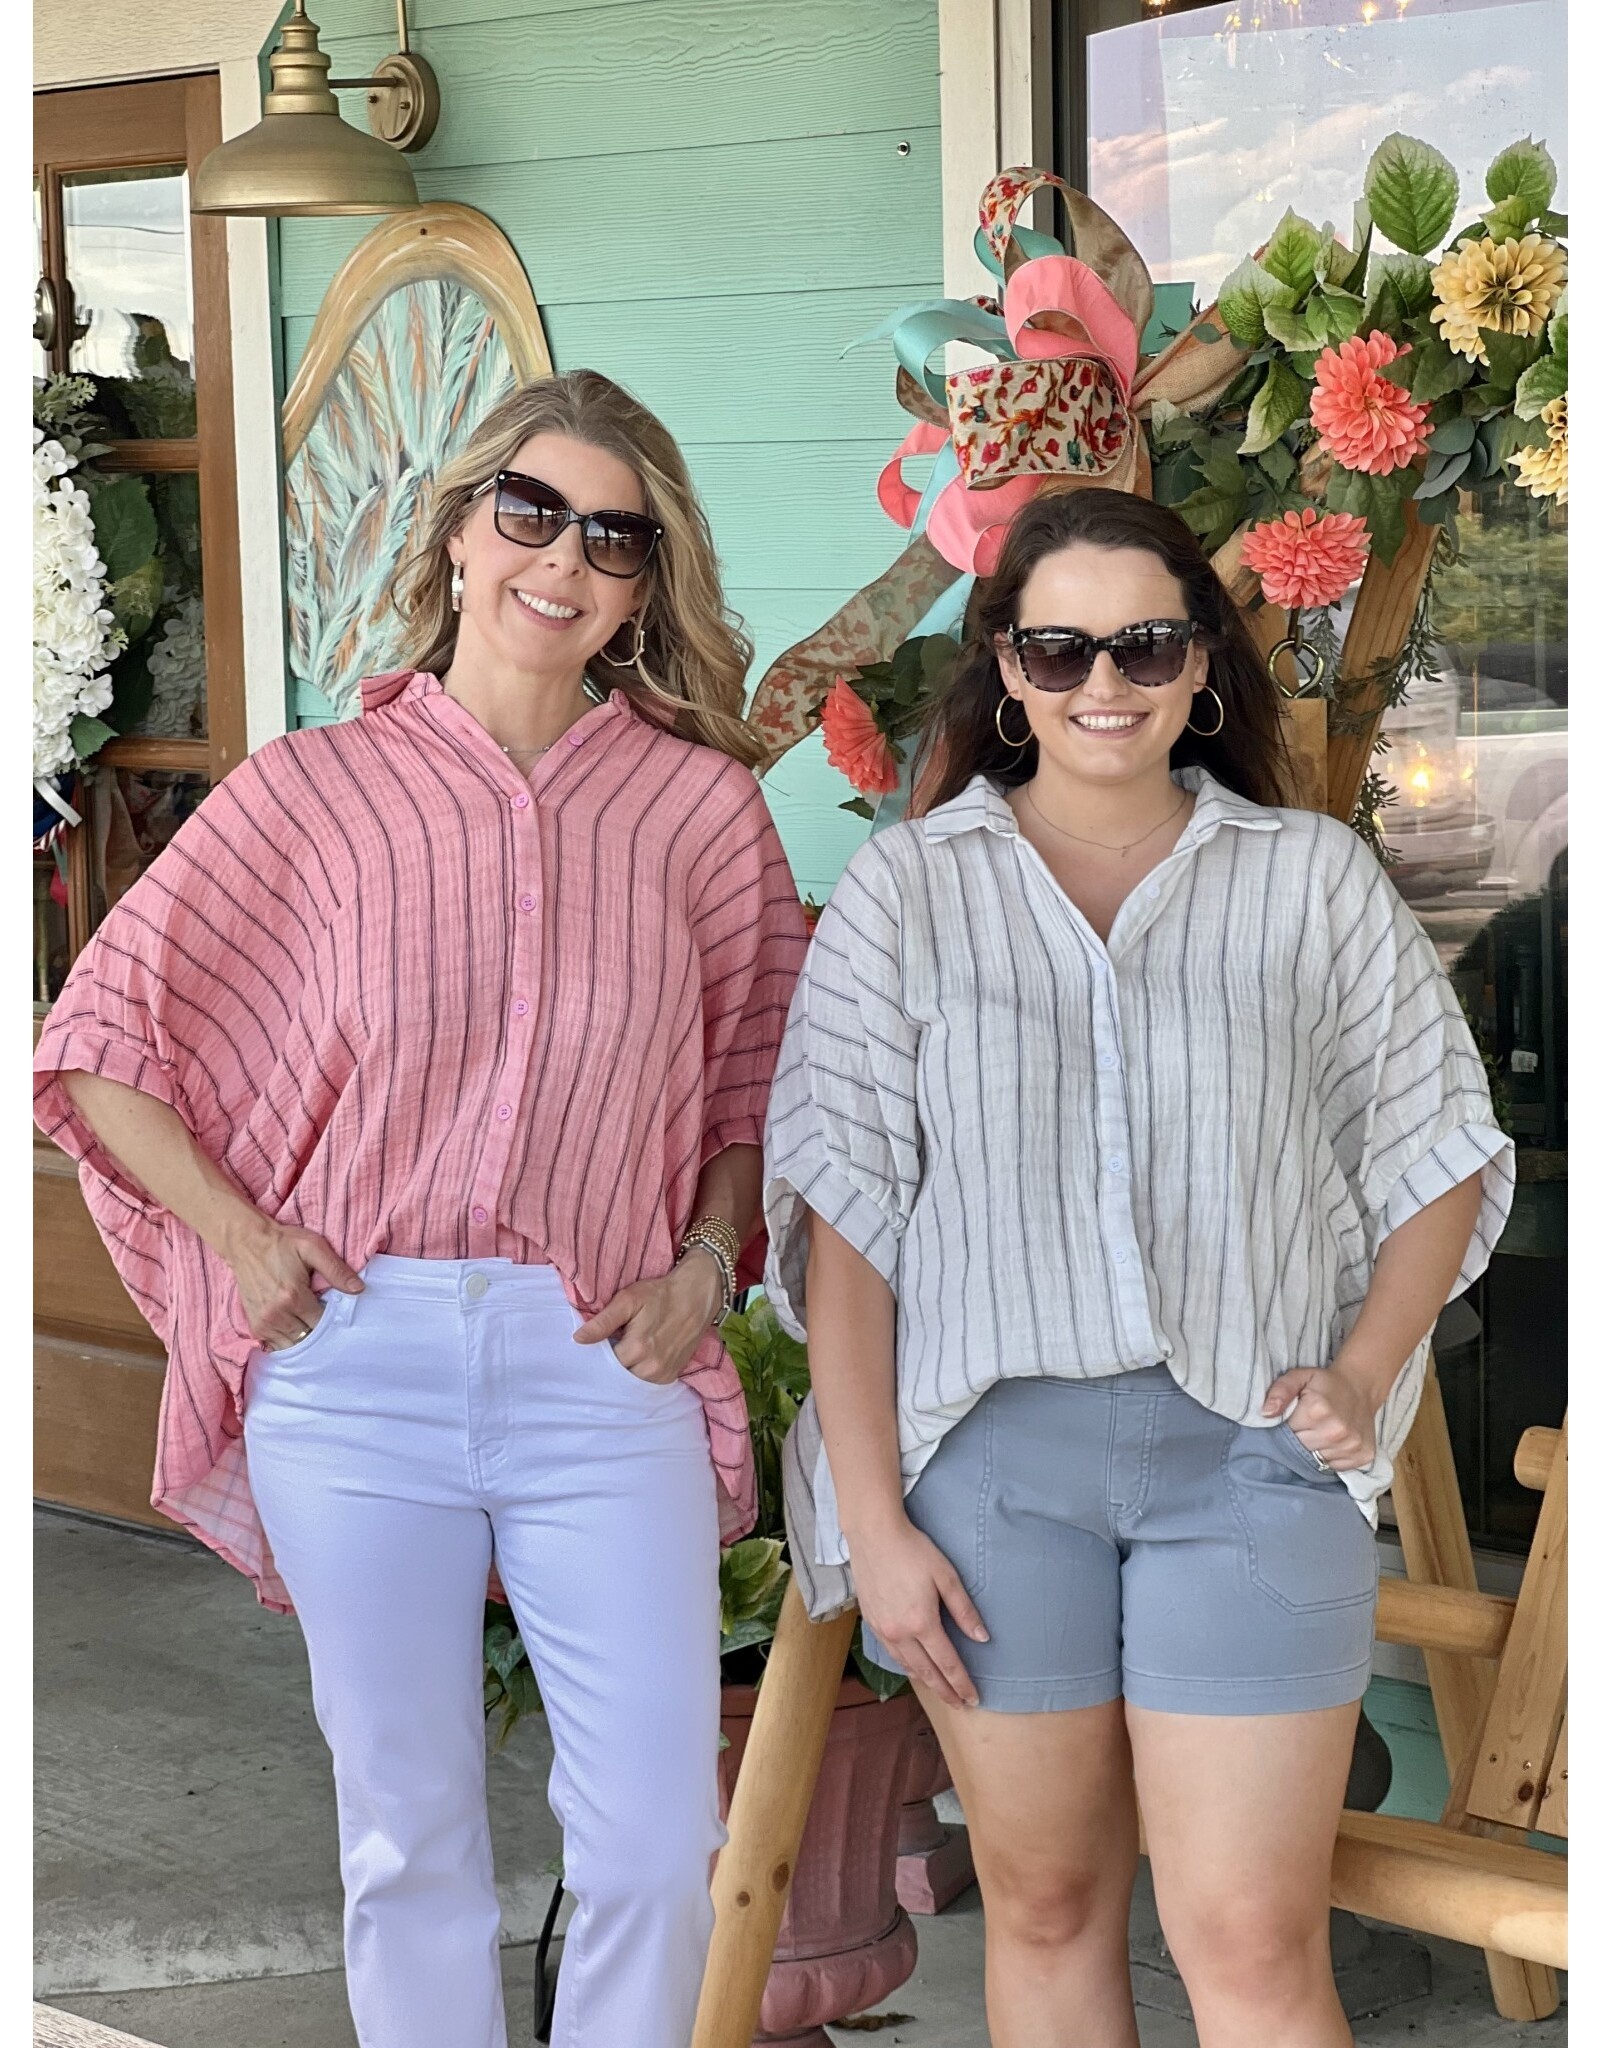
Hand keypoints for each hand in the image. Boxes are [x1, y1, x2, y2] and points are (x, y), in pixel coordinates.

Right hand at [223, 1213, 363, 1352]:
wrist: (245, 1241)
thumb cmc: (281, 1242)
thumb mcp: (313, 1247)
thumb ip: (336, 1269)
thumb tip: (359, 1289)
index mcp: (293, 1296)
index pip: (321, 1323)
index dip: (332, 1319)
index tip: (336, 1310)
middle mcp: (276, 1314)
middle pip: (308, 1337)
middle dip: (320, 1330)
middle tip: (325, 1317)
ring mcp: (263, 1322)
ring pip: (293, 1345)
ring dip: (305, 1338)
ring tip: (310, 1322)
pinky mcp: (255, 1325)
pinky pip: (276, 1345)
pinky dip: (288, 1340)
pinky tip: (296, 1327)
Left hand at [573, 1254, 722, 1385]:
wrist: (698, 1295)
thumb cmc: (661, 1294)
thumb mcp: (628, 1300)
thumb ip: (603, 1322)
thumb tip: (578, 1339)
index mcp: (637, 1348)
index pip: (604, 1364)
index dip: (598, 1354)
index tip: (598, 1344)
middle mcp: (652, 1367)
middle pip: (617, 1376)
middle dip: (611, 1364)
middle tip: (612, 1345)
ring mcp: (664, 1374)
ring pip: (632, 1382)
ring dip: (626, 1369)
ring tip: (626, 1350)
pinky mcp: (673, 1375)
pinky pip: (648, 1383)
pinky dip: (641, 1373)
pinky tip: (640, 1357)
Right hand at [849, 1513, 987, 1709]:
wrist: (873, 1534)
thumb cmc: (913, 1550)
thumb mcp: (946, 1576)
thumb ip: (964, 1610)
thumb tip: (982, 1637)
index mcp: (922, 1622)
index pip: (947, 1663)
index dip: (962, 1683)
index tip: (973, 1698)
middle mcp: (900, 1633)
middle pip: (927, 1672)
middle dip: (945, 1691)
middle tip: (960, 1704)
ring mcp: (882, 1629)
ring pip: (907, 1666)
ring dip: (925, 1681)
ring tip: (940, 1690)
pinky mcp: (871, 1622)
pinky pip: (891, 1653)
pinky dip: (906, 1666)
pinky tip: (913, 1667)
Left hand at [1261, 1363, 1379, 1471]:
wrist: (1360, 1386)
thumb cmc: (1325, 1384)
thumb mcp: (1298, 1377)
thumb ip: (1280, 1391)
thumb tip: (1266, 1413)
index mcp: (1318, 1410)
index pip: (1287, 1435)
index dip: (1285, 1429)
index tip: (1291, 1421)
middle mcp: (1337, 1431)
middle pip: (1301, 1451)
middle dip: (1298, 1441)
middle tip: (1305, 1427)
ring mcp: (1352, 1445)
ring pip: (1318, 1462)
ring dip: (1315, 1451)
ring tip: (1320, 1432)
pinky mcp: (1364, 1456)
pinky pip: (1336, 1467)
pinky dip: (1331, 1458)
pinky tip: (1332, 1442)